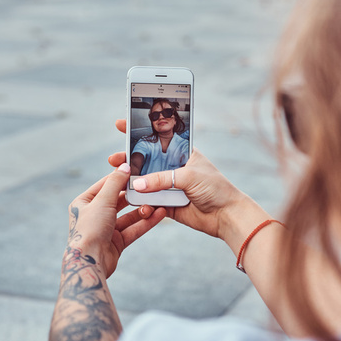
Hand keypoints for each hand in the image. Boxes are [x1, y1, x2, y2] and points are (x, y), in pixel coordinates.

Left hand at [67, 163, 165, 277]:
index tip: (136, 170)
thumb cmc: (90, 230)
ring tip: (158, 203)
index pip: (105, 185)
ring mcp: (106, 229)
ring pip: (128, 216)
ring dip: (143, 210)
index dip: (120, 178)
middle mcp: (94, 215)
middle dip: (135, 196)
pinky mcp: (116, 242)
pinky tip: (159, 215)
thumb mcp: (102, 201)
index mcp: (84, 202)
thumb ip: (115, 183)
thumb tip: (123, 166)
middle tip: (151, 188)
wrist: (90, 262)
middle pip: (119, 201)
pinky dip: (146, 223)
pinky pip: (133, 229)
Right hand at [109, 119, 252, 240]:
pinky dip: (141, 202)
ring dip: (131, 181)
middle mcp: (174, 168)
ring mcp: (170, 186)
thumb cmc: (214, 188)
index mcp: (182, 153)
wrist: (226, 215)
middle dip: (129, 159)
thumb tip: (137, 185)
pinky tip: (135, 200)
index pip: (158, 138)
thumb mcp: (188, 176)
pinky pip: (149, 202)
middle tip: (114, 159)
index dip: (140, 131)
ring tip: (118, 180)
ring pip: (145, 182)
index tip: (121, 124)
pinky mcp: (168, 204)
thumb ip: (161, 179)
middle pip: (146, 161)